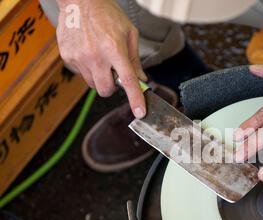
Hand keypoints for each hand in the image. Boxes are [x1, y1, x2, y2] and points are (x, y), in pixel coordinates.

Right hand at [56, 0, 146, 117]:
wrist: (79, 1)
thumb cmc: (107, 15)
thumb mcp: (129, 33)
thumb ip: (135, 59)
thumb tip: (141, 79)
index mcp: (114, 49)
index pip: (128, 81)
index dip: (135, 99)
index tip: (140, 112)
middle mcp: (96, 56)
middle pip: (105, 90)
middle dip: (112, 88)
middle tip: (114, 75)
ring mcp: (79, 58)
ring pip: (93, 84)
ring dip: (100, 78)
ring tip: (100, 59)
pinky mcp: (68, 57)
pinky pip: (81, 74)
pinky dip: (87, 69)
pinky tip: (88, 53)